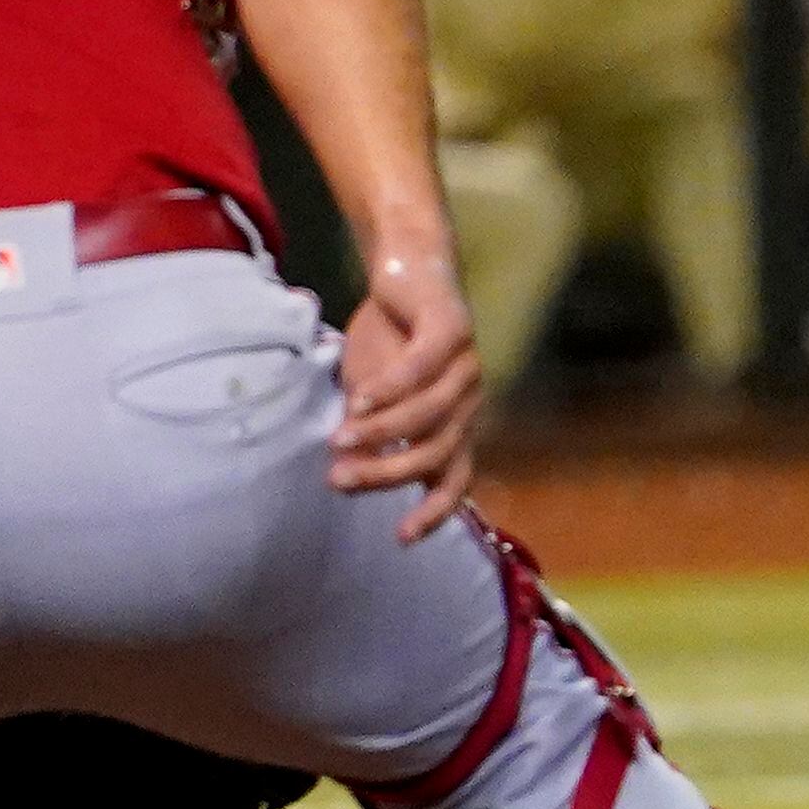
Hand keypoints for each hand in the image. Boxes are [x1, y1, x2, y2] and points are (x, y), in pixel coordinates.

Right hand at [330, 242, 479, 539]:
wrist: (405, 268)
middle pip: (435, 454)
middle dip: (386, 473)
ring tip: (340, 440)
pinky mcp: (453, 330)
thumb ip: (367, 432)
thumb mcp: (370, 394)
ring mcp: (468, 367)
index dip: (433, 513)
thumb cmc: (388, 337)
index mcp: (457, 424)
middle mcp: (470, 402)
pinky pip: (421, 369)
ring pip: (428, 415)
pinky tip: (358, 399)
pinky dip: (388, 389)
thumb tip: (344, 473)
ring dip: (381, 432)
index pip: (455, 480)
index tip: (401, 539)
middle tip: (339, 479)